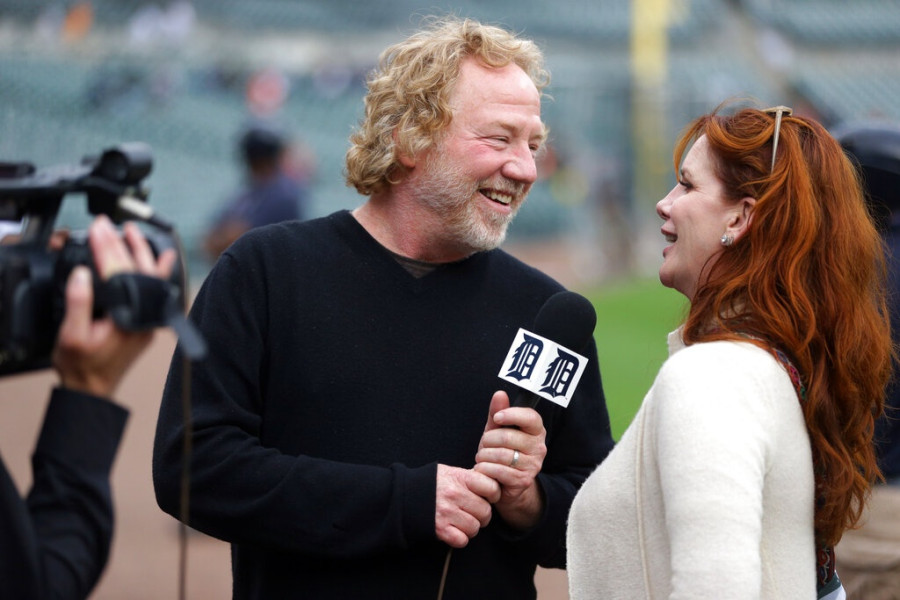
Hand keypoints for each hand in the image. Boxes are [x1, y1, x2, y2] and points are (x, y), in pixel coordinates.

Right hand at [52, 215, 176, 397]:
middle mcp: (142, 317)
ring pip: (151, 277)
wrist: (92, 389)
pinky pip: (153, 289)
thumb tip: (82, 274)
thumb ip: (79, 303)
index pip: (117, 273)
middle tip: (107, 224)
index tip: (97, 229)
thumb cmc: (80, 365)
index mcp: (125, 318)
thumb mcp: (71, 335)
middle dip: (120, 244)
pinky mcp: (145, 320)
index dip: (105, 248)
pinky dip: (155, 270)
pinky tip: (159, 257)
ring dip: (141, 252)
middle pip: (136, 270)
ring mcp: (147, 318)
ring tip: (131, 231)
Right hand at [435, 464, 499, 547]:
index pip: (492, 488)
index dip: (493, 494)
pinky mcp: (439, 529)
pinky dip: (460, 538)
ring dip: (471, 527)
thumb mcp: (450, 472)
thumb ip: (470, 477)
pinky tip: (454, 530)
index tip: (488, 497)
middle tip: (473, 512)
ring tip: (463, 521)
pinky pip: (462, 540)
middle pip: (485, 512)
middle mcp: (455, 495)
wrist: (403, 494)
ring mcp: (447, 512)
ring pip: (475, 527)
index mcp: (460, 478)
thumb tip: (492, 483)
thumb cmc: (430, 483)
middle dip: (482, 514)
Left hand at [473, 390, 547, 529]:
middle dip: (488, 440)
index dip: (512, 415)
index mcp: (536, 431)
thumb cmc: (501, 452)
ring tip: (482, 458)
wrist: (504, 484)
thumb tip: (500, 394)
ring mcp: (533, 465)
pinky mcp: (523, 481)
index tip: (497, 418)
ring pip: (501, 454)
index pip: (531, 417)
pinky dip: (484, 469)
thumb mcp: (496, 430)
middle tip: (484, 445)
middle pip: (508, 437)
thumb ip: (497, 412)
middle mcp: (539, 447)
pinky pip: (498, 470)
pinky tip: (483, 469)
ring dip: (484, 456)